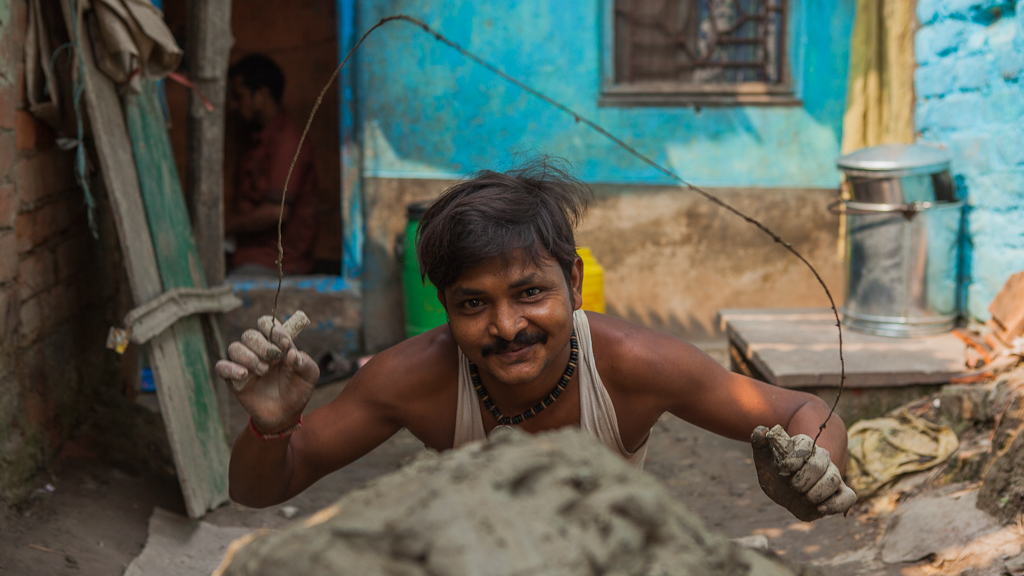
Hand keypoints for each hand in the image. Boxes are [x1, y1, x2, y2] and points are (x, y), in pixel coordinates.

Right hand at [215, 314, 318, 431]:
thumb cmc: (297, 390)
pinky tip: (244, 374)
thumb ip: (304, 362)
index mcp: (275, 344)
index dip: (273, 329)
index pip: (266, 324)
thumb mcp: (309, 376)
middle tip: (274, 359)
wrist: (286, 414)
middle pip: (249, 335)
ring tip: (263, 371)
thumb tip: (292, 353)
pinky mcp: (233, 379)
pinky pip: (221, 366)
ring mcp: (244, 364)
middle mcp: (258, 351)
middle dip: (262, 345)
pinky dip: (230, 368)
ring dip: (249, 357)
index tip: (284, 343)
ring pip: (234, 348)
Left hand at [751, 425, 856, 521]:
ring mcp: (833, 475)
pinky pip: (849, 497)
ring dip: (813, 493)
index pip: (806, 444)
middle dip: (801, 480)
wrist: (785, 495)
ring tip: (804, 496)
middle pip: (818, 464)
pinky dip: (834, 505)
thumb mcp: (763, 461)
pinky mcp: (841, 493)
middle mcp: (822, 458)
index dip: (793, 460)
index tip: (784, 469)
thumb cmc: (776, 475)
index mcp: (805, 446)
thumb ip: (759, 444)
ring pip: (833, 479)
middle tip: (793, 486)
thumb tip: (761, 429)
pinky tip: (819, 508)